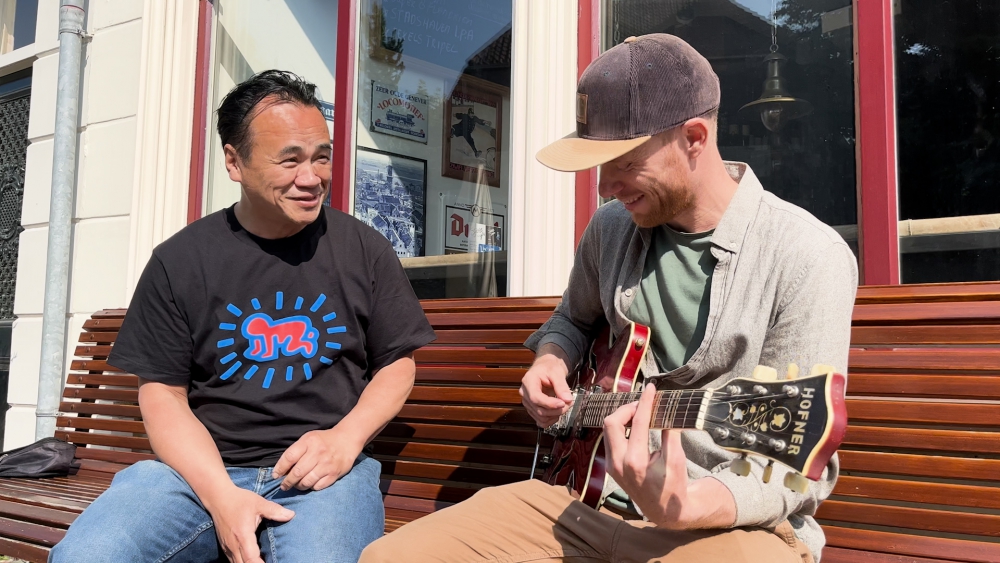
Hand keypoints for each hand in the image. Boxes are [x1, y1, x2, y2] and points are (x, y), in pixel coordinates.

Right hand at [206, 486, 293, 562]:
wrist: (218, 497)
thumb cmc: (239, 500)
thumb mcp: (258, 503)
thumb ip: (274, 511)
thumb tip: (291, 515)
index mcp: (243, 535)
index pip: (251, 558)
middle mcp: (233, 545)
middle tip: (271, 562)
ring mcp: (228, 547)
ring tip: (264, 561)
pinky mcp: (225, 547)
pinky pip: (234, 561)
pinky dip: (244, 562)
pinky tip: (253, 559)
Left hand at [272, 427, 361, 490]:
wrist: (347, 440)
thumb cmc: (323, 440)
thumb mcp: (308, 439)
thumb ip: (296, 451)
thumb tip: (282, 470)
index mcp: (309, 442)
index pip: (289, 457)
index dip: (280, 468)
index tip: (275, 476)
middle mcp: (317, 453)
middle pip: (297, 472)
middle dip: (287, 482)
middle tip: (284, 486)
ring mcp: (327, 464)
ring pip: (306, 482)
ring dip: (299, 486)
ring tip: (297, 486)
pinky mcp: (334, 473)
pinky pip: (318, 486)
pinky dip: (311, 487)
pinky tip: (310, 484)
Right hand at [519, 354, 573, 427]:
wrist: (545, 369)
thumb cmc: (548, 368)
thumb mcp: (557, 372)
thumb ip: (562, 386)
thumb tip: (568, 399)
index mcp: (528, 381)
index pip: (535, 397)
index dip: (549, 403)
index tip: (563, 403)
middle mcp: (525, 393)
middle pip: (539, 410)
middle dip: (556, 410)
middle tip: (569, 404)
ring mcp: (527, 403)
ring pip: (540, 417)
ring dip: (555, 415)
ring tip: (564, 406)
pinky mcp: (532, 409)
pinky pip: (540, 421)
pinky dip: (550, 420)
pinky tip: (557, 413)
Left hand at [604, 383, 729, 529]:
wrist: (663, 510)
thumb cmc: (673, 485)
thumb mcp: (677, 460)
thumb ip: (670, 434)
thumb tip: (666, 411)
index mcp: (635, 461)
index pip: (637, 423)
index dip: (644, 402)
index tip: (650, 389)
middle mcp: (618, 463)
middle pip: (611, 423)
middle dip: (626, 408)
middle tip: (642, 404)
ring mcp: (612, 465)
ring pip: (608, 430)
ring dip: (622, 417)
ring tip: (640, 413)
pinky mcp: (611, 466)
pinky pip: (611, 439)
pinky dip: (621, 428)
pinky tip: (634, 425)